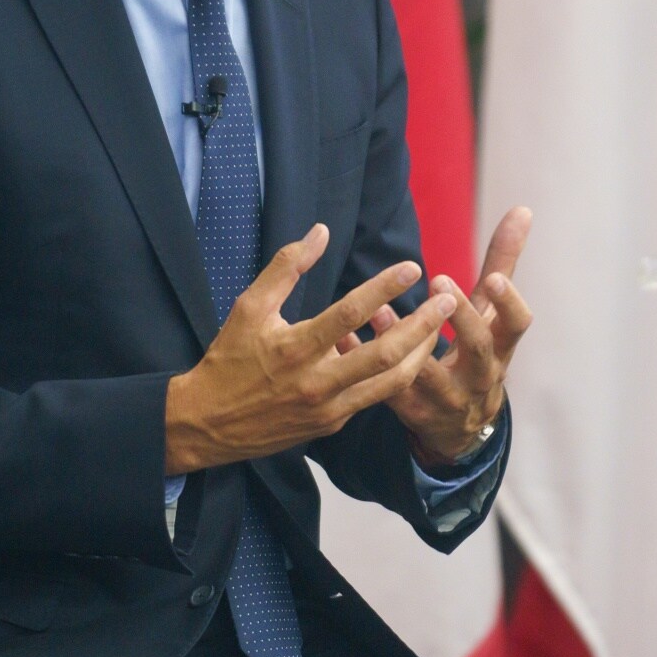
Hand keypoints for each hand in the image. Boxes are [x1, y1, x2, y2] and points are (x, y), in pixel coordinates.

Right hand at [164, 224, 455, 474]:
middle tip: (449, 300)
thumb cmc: (229, 357)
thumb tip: (321, 231)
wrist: (206, 424)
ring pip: (389, 383)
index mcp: (295, 347)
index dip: (384, 287)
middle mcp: (317, 382)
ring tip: (440, 328)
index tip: (413, 266)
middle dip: (422, 325)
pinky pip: (373, 398)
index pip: (350, 313)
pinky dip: (396, 375)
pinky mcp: (331, 425)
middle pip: (384, 354)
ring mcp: (328, 409)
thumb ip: (286, 267)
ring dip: (420, 354)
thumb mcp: (249, 306)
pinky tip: (411, 354)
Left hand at [387, 207, 533, 470]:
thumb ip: (503, 263)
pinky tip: (345, 337)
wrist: (462, 427)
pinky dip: (364, 362)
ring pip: (427, 374)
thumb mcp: (492, 314)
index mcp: (501, 347)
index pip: (516, 326)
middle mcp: (480, 375)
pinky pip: (387, 389)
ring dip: (404, 341)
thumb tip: (522, 209)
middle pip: (478, 348)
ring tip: (381, 313)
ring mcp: (447, 398)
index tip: (493, 278)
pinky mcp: (414, 413)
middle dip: (461, 317)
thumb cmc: (478, 351)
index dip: (509, 303)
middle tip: (439, 282)